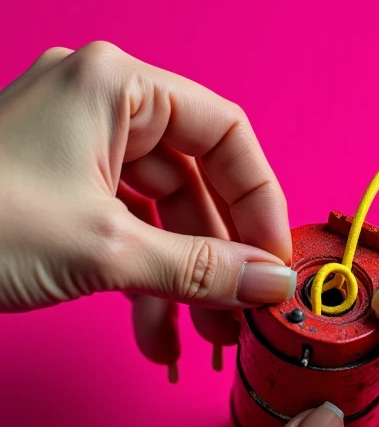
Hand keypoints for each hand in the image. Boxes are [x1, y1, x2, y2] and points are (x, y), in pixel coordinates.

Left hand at [0, 43, 293, 371]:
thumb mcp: (105, 250)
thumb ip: (200, 268)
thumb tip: (270, 283)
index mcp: (117, 86)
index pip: (225, 132)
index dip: (260, 199)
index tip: (275, 260)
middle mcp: (100, 105)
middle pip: (193, 181)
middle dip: (218, 257)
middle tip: (241, 315)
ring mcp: (73, 146)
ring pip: (158, 213)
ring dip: (182, 281)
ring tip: (199, 340)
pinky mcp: (55, 187)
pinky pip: (121, 228)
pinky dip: (140, 281)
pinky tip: (152, 335)